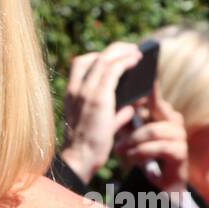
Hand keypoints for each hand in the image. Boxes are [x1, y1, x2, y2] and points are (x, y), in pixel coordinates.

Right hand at [59, 42, 141, 182]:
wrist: (80, 158)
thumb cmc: (89, 146)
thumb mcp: (101, 125)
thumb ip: (115, 114)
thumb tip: (131, 107)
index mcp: (72, 94)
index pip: (80, 64)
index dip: (98, 56)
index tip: (114, 57)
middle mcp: (76, 89)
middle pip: (93, 57)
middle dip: (113, 50)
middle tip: (129, 49)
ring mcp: (85, 92)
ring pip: (104, 59)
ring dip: (122, 52)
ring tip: (136, 52)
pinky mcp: (98, 97)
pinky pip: (113, 70)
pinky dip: (125, 61)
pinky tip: (136, 60)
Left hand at [113, 84, 188, 191]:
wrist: (160, 183)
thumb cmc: (144, 154)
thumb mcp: (131, 133)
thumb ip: (125, 118)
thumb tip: (112, 101)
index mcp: (163, 112)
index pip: (154, 96)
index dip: (148, 88)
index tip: (140, 78)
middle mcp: (174, 120)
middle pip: (155, 108)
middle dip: (133, 117)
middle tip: (117, 126)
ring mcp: (179, 136)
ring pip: (153, 130)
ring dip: (133, 140)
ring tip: (119, 149)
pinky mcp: (180, 152)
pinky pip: (158, 147)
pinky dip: (140, 152)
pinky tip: (131, 157)